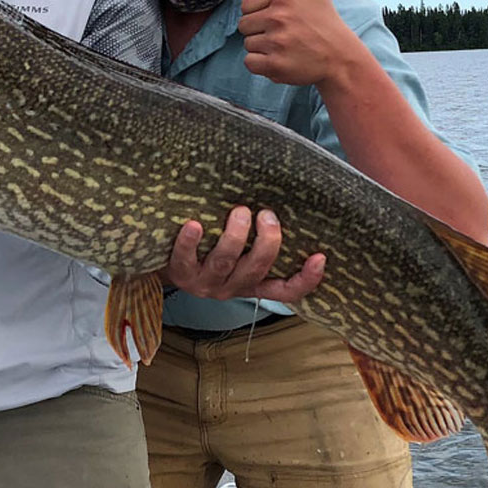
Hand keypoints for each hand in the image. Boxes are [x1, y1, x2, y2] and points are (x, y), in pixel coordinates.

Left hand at [162, 206, 325, 302]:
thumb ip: (259, 238)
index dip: (306, 279)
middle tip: (267, 215)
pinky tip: (194, 224)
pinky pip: (184, 259)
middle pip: (256, 270)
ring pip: (224, 263)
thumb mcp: (240, 251)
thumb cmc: (211, 249)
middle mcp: (231, 287)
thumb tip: (283, 196)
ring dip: (234, 237)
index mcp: (251, 283)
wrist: (167, 263)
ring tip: (239, 212)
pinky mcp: (179, 273)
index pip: (285, 290)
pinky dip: (190, 241)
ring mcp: (205, 283)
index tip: (320, 257)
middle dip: (267, 242)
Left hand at [237, 0, 354, 85]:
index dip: (260, 14)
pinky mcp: (275, 65)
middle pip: (244, 26)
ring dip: (263, 49)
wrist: (340, 56)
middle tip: (284, 35)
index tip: (280, 19)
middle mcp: (277, 17)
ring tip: (285, 47)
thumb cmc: (324, 20)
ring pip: (248, 44)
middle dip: (260, 31)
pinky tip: (281, 60)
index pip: (246, 6)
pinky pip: (250, 63)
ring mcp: (276, 41)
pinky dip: (262, 65)